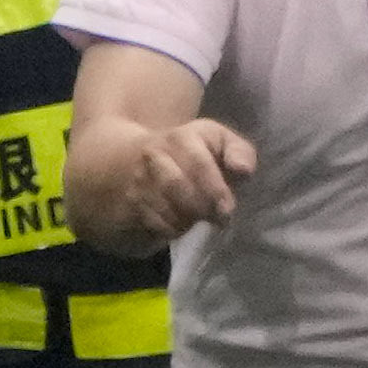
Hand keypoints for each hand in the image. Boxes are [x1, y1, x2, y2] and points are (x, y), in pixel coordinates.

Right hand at [116, 117, 256, 241]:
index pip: (198, 162)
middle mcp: (154, 154)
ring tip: (195, 220)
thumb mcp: (214, 143)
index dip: (215, 189)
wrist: (123, 164)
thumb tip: (244, 170)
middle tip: (216, 219)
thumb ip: (237, 151)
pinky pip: (153, 224)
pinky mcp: (128, 205)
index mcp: (181, 137)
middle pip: (178, 186)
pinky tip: (176, 226)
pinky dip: (170, 230)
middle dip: (202, 207)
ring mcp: (137, 180)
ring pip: (165, 208)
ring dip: (187, 221)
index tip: (227, 209)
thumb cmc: (185, 157)